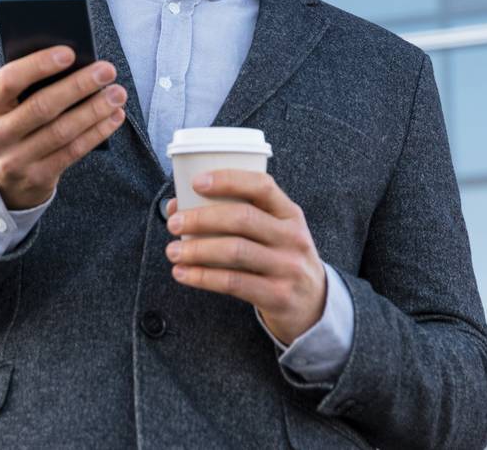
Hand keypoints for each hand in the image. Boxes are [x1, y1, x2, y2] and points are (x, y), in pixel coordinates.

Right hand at [0, 46, 127, 208]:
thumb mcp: (5, 108)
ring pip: (62, 131)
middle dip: (79, 85)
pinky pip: (73, 151)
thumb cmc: (10, 128)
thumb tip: (74, 63)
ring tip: (117, 93)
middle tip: (107, 70)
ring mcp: (15, 161)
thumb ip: (27, 88)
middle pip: (42, 106)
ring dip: (95, 110)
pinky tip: (114, 117)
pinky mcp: (37, 178)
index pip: (9, 80)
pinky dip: (97, 132)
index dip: (39, 65)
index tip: (69, 52)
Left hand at [163, 170, 326, 343]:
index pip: (262, 186)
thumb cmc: (280, 259)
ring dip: (197, 249)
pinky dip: (202, 277)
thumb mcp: (273, 233)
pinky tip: (182, 274)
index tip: (197, 182)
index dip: (228, 180)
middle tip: (174, 223)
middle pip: (243, 218)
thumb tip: (178, 205)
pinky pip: (233, 283)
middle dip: (201, 218)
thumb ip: (234, 215)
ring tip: (172, 251)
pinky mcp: (278, 296)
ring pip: (235, 251)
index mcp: (289, 214)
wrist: (313, 305)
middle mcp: (292, 237)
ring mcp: (288, 268)